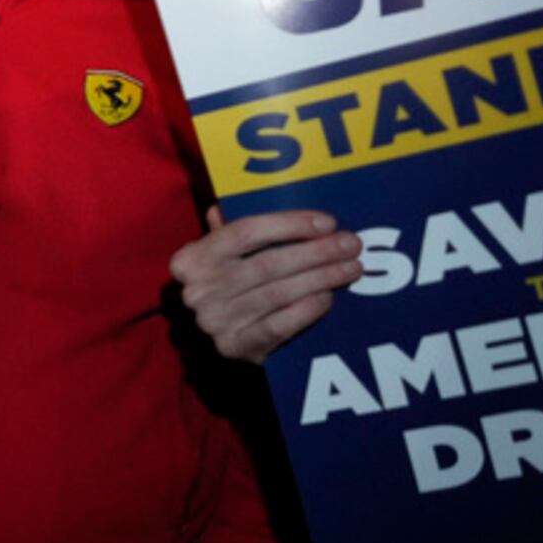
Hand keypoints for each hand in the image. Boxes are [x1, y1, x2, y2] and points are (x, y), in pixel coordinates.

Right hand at [171, 205, 361, 361]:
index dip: (289, 225)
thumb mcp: (219, 256)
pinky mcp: (235, 347)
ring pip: (278, 294)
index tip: (327, 222)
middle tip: (351, 244)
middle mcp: (198, 289)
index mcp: (191, 258)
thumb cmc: (225, 286)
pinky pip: (279, 326)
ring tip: (351, 268)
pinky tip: (328, 297)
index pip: (244, 231)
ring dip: (321, 278)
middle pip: (267, 264)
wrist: (215, 339)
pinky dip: (307, 310)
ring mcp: (214, 321)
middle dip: (316, 252)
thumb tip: (252, 194)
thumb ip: (233, 229)